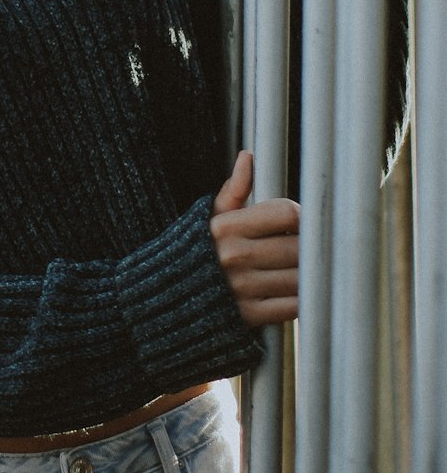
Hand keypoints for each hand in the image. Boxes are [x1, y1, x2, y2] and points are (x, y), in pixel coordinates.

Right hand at [210, 150, 298, 327]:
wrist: (165, 297)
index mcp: (227, 226)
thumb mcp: (211, 216)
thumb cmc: (195, 250)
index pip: (287, 213)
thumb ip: (234, 189)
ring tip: (301, 267)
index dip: (301, 216)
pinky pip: (293, 305)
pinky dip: (301, 298)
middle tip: (307, 246)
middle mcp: (236, 255)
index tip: (300, 223)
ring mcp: (243, 287)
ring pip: (299, 277)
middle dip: (308, 246)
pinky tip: (293, 290)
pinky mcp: (250, 316)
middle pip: (298, 246)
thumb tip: (247, 156)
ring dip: (307, 273)